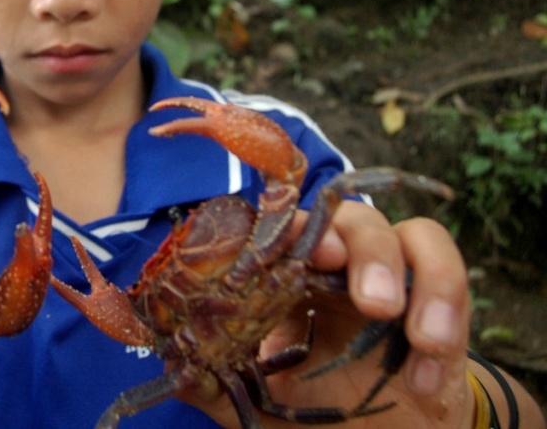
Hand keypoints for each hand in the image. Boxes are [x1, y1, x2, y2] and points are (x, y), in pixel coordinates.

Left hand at [179, 203, 472, 427]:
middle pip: (348, 218)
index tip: (290, 251)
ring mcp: (394, 285)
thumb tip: (176, 373)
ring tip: (405, 326)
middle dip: (356, 243)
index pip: (285, 228)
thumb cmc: (313, 416)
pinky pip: (449, 281)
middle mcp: (341, 271)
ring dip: (407, 271)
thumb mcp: (259, 404)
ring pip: (408, 233)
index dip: (286, 226)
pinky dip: (446, 317)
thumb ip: (218, 385)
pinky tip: (423, 380)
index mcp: (291, 280)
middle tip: (358, 288)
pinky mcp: (440, 314)